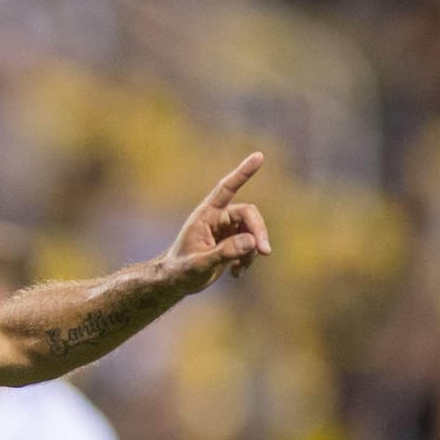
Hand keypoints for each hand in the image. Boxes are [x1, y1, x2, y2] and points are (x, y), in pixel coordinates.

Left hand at [163, 152, 271, 293]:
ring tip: (238, 270)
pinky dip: (248, 259)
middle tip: (265, 251)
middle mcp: (217, 218)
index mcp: (205, 215)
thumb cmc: (180, 271)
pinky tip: (236, 273)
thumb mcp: (200, 264)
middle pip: (249, 214)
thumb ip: (224, 252)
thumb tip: (252, 241)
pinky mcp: (232, 242)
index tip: (259, 156)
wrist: (174, 282)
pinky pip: (250, 245)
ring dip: (252, 251)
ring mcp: (226, 230)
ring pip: (252, 232)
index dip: (242, 173)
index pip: (226, 189)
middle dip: (259, 231)